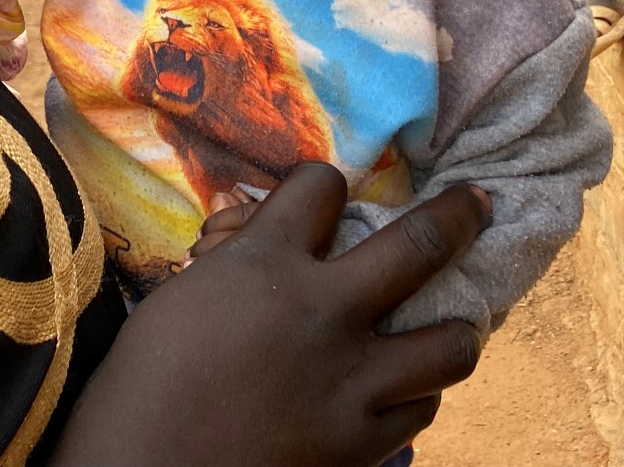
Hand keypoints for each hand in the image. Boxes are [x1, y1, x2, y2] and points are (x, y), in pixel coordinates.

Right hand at [49, 164, 490, 466]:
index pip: (322, 187)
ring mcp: (355, 380)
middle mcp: (326, 309)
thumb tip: (263, 238)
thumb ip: (238, 261)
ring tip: (456, 319)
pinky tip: (401, 387)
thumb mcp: (185, 294)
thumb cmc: (146, 377)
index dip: (324, 184)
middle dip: (458, 214)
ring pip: (450, 341)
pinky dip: (415, 392)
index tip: (327, 192)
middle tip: (478, 204)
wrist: (148, 464)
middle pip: (420, 242)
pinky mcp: (364, 441)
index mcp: (268, 261)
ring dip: (456, 325)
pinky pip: (421, 407)